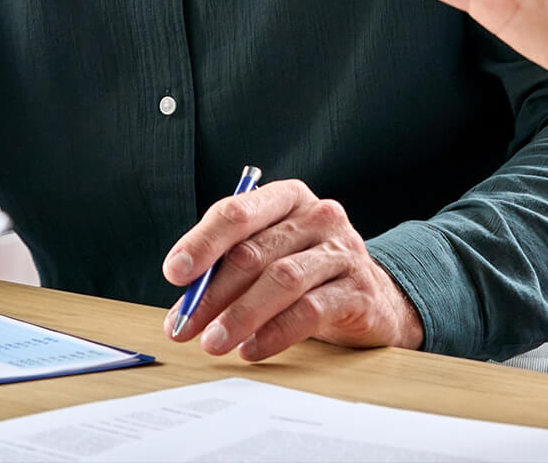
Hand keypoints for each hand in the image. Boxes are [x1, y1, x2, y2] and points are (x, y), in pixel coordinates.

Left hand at [160, 180, 423, 360]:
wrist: (373, 299)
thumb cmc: (306, 273)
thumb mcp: (269, 256)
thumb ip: (229, 268)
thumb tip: (184, 304)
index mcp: (289, 198)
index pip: (239, 211)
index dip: (202, 242)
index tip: (175, 273)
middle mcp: (320, 216)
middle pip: (255, 252)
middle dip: (213, 293)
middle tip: (184, 326)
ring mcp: (344, 252)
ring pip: (282, 281)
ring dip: (240, 316)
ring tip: (214, 343)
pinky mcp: (359, 290)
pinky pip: (310, 312)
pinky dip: (275, 334)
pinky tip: (251, 349)